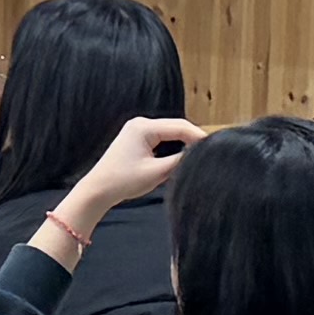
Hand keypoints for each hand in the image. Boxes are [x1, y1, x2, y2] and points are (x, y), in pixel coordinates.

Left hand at [38, 112, 198, 257]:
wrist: (98, 190)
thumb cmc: (123, 181)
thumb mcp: (157, 172)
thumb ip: (180, 161)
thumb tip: (198, 155)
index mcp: (143, 127)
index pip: (180, 127)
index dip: (199, 136)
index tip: (215, 146)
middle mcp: (140, 124)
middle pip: (176, 127)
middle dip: (193, 139)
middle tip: (211, 152)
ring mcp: (137, 131)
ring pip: (169, 133)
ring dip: (184, 142)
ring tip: (200, 154)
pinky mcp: (136, 140)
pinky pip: (161, 139)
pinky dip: (173, 147)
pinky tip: (183, 156)